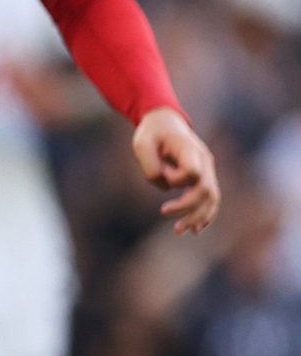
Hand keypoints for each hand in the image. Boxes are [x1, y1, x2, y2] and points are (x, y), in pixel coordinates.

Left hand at [131, 106, 220, 234]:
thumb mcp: (142, 145)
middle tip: (166, 217)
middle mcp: (204, 161)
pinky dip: (205, 214)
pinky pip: (210, 199)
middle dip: (189, 209)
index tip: (161, 174)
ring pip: (212, 198)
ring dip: (198, 217)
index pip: (192, 172)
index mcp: (190, 150)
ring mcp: (207, 170)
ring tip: (180, 231)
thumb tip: (164, 185)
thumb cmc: (152, 134)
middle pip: (206, 190)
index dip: (177, 179)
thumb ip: (151, 166)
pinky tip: (195, 229)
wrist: (165, 124)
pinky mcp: (203, 178)